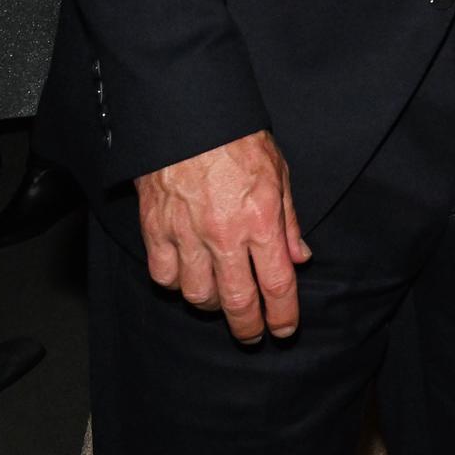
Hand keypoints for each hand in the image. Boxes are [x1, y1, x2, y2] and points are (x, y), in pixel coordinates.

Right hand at [135, 129, 311, 343]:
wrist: (188, 118)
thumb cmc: (237, 140)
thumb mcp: (279, 174)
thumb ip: (288, 220)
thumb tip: (299, 257)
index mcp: (261, 219)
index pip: (277, 283)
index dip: (283, 314)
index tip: (285, 330)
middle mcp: (224, 234)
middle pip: (237, 301)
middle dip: (249, 327)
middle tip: (254, 335)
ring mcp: (187, 235)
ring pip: (198, 295)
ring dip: (213, 306)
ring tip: (223, 300)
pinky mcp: (156, 231)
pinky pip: (164, 276)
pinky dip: (177, 284)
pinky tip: (188, 277)